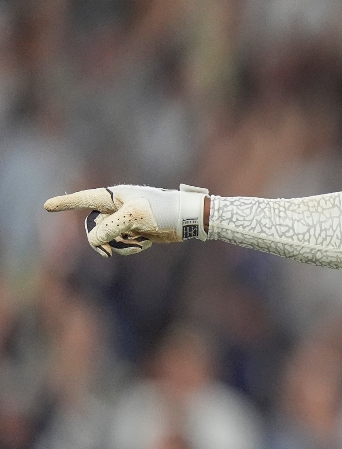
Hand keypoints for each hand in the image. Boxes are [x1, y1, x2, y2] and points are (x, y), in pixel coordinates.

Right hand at [44, 184, 208, 256]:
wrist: (188, 219)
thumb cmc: (164, 211)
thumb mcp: (135, 217)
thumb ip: (110, 228)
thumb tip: (94, 240)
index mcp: (115, 196)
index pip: (85, 199)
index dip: (66, 203)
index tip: (47, 207)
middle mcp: (118, 207)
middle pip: (93, 226)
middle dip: (100, 240)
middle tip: (106, 252)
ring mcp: (126, 221)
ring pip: (107, 238)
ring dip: (119, 245)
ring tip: (139, 242)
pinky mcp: (135, 232)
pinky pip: (121, 244)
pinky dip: (130, 248)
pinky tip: (146, 243)